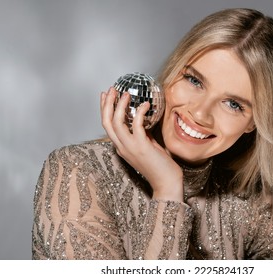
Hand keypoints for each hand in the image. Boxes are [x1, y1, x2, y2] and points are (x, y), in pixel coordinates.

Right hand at [100, 87, 183, 201]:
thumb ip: (143, 134)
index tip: (107, 96)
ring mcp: (130, 148)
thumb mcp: (148, 146)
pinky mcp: (142, 147)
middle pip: (106, 123)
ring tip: (126, 93)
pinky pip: (136, 125)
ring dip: (120, 106)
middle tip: (112, 89)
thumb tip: (142, 119)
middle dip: (107, 104)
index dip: (105, 110)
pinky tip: (145, 104)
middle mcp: (122, 147)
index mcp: (122, 148)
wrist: (167, 183)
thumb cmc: (161, 167)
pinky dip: (140, 112)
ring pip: (116, 123)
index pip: (107, 126)